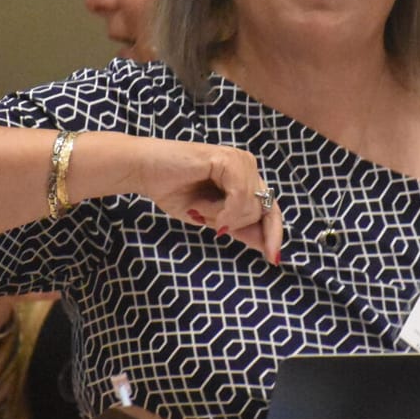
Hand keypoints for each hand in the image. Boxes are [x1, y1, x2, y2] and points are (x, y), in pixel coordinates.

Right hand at [128, 139, 283, 264]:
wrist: (145, 171)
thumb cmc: (174, 190)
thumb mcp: (211, 218)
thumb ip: (239, 228)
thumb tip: (267, 247)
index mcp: (245, 178)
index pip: (270, 209)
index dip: (273, 233)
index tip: (274, 260)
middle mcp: (247, 165)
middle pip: (261, 211)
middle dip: (233, 224)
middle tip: (204, 217)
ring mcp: (239, 160)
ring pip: (251, 207)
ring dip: (221, 217)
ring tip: (198, 207)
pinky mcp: (227, 159)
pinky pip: (239, 197)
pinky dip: (222, 210)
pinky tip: (202, 209)